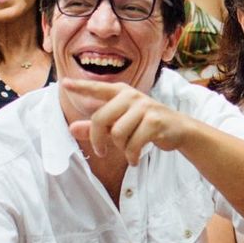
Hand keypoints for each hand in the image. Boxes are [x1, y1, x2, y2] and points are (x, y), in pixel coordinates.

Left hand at [62, 79, 188, 162]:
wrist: (179, 129)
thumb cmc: (146, 125)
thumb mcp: (120, 124)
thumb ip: (96, 127)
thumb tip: (72, 128)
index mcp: (120, 93)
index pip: (97, 88)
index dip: (80, 87)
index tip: (63, 83)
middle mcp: (131, 96)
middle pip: (101, 118)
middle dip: (98, 140)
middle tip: (102, 152)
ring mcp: (144, 107)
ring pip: (117, 133)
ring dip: (120, 149)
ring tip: (128, 152)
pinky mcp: (155, 120)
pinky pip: (133, 143)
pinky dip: (132, 156)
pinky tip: (135, 159)